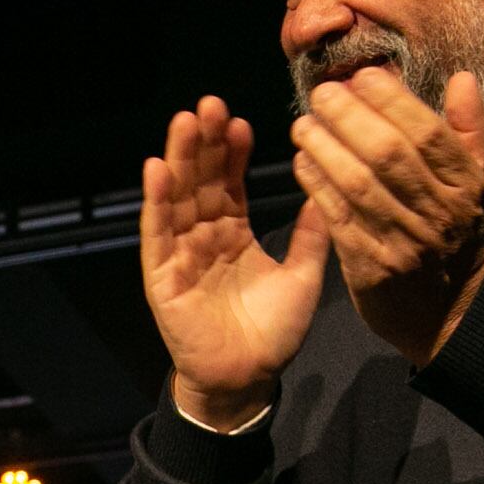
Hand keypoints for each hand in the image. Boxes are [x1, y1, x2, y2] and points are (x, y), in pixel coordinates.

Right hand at [140, 95, 330, 429]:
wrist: (248, 380)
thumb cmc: (273, 333)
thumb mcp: (303, 277)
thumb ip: (312, 235)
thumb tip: (327, 189)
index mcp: (233, 235)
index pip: (229, 183)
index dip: (231, 152)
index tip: (239, 120)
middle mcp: (203, 239)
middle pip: (200, 181)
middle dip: (203, 142)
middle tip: (209, 103)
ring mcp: (180, 256)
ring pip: (178, 198)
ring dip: (179, 159)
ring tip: (185, 121)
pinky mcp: (163, 278)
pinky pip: (158, 235)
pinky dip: (156, 202)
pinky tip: (157, 169)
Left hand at [287, 68, 483, 363]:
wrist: (448, 314)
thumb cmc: (455, 236)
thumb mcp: (474, 184)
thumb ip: (466, 131)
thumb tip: (461, 77)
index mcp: (466, 186)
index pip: (427, 133)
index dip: (392, 100)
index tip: (361, 76)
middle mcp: (439, 213)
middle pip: (390, 154)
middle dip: (350, 117)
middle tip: (321, 94)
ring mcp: (405, 242)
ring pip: (359, 185)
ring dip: (325, 149)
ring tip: (302, 124)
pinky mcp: (373, 269)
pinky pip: (338, 219)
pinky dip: (317, 187)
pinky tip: (301, 163)